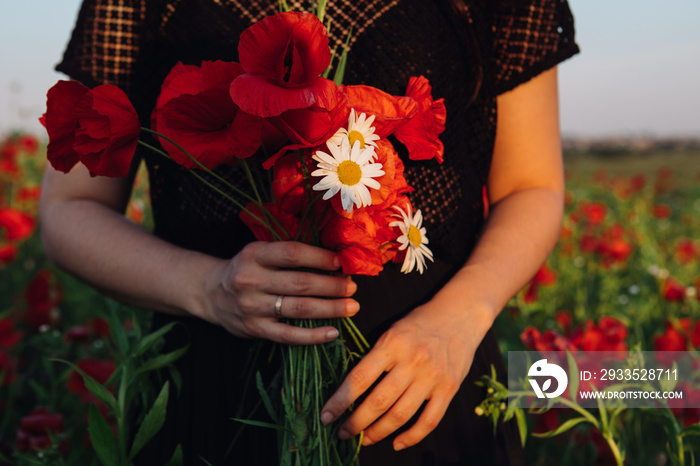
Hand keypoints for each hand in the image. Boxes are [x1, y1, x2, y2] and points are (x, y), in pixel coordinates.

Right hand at [199, 241, 358, 343]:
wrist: (211, 293)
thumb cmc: (247, 268)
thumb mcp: (259, 251)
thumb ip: (288, 254)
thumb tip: (335, 259)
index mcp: (254, 254)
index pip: (293, 254)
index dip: (320, 258)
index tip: (341, 263)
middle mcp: (251, 279)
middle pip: (300, 283)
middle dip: (332, 286)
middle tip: (353, 288)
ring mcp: (252, 307)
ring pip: (298, 309)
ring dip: (330, 309)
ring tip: (351, 307)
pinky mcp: (254, 329)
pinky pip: (288, 336)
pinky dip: (313, 336)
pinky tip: (333, 333)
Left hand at [320, 299, 491, 449]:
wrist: (460, 314)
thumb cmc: (420, 322)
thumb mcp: (393, 330)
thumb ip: (376, 356)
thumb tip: (351, 388)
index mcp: (392, 344)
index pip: (359, 378)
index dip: (340, 401)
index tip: (326, 415)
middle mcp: (412, 361)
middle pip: (378, 401)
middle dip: (356, 423)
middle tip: (342, 432)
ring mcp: (432, 376)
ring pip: (401, 414)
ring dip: (378, 432)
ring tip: (364, 439)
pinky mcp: (449, 388)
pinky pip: (429, 421)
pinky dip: (411, 437)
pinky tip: (396, 442)